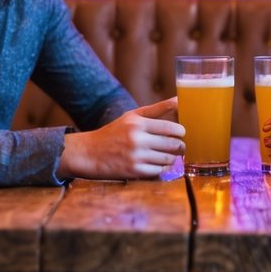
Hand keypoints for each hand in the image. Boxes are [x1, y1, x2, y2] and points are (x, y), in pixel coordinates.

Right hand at [58, 98, 185, 179]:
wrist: (89, 153)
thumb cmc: (114, 132)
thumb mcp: (132, 116)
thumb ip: (156, 109)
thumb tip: (179, 100)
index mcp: (138, 124)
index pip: (170, 128)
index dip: (180, 132)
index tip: (181, 133)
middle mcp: (137, 139)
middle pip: (172, 145)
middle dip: (179, 147)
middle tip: (179, 146)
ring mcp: (136, 157)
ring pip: (167, 159)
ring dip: (170, 158)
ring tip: (167, 155)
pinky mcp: (134, 172)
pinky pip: (158, 171)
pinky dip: (159, 168)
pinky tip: (155, 164)